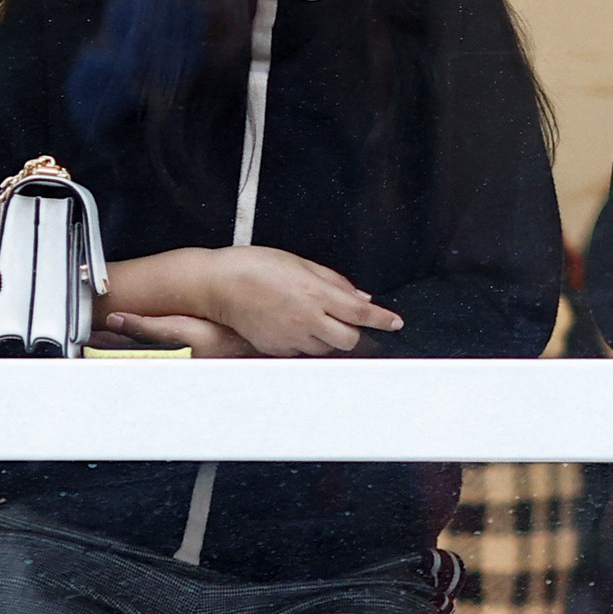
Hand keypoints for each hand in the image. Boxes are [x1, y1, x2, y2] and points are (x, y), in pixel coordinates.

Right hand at [107, 246, 398, 358]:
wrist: (217, 285)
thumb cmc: (256, 266)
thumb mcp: (299, 262)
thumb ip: (334, 281)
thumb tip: (361, 297)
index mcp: (316, 294)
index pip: (360, 313)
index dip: (382, 320)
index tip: (395, 323)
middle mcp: (307, 319)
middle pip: (348, 339)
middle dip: (354, 332)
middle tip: (349, 322)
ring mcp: (291, 337)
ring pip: (325, 348)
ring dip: (329, 337)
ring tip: (314, 318)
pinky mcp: (276, 348)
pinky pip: (301, 351)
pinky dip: (305, 342)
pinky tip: (293, 325)